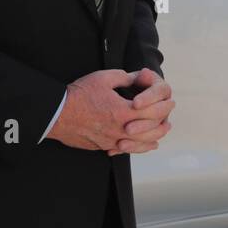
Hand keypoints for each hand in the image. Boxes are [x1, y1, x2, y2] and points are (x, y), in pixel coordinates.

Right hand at [47, 68, 171, 152]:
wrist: (56, 113)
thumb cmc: (79, 94)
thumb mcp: (104, 78)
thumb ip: (125, 77)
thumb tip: (139, 77)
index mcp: (123, 111)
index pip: (153, 112)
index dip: (164, 107)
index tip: (171, 102)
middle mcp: (119, 129)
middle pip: (150, 131)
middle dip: (163, 123)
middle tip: (169, 118)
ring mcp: (111, 140)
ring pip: (140, 145)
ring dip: (154, 138)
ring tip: (162, 132)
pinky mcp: (103, 146)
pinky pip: (126, 149)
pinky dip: (139, 147)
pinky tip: (146, 145)